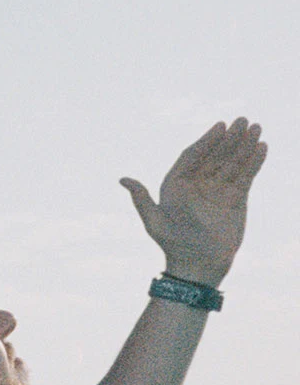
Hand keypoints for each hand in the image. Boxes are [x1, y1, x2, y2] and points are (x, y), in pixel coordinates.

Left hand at [120, 117, 267, 286]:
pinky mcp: (235, 198)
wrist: (199, 265)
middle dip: (229, 138)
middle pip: (215, 155)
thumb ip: (142, 199)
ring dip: (244, 145)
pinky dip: (254, 162)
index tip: (220, 126)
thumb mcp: (154, 222)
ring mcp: (217, 190)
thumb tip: (123, 179)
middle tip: (244, 120)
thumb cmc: (173, 244)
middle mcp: (196, 184)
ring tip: (257, 127)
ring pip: (232, 163)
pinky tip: (262, 147)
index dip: (206, 141)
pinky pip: (246, 176)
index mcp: (175, 185)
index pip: (192, 156)